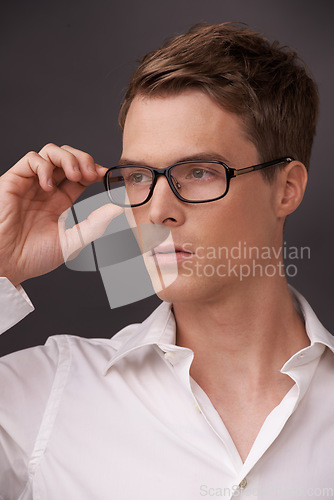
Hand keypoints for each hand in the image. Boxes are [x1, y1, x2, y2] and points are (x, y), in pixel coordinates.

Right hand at [0, 144, 122, 285]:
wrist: (6, 265)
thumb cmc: (33, 257)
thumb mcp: (73, 241)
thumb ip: (95, 224)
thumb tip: (118, 208)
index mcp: (60, 201)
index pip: (81, 175)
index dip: (94, 169)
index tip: (106, 175)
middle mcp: (46, 189)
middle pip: (68, 157)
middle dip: (83, 159)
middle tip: (91, 173)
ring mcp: (30, 184)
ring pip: (51, 152)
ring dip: (67, 158)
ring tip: (75, 175)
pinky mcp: (14, 181)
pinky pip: (31, 159)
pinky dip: (45, 166)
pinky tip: (49, 185)